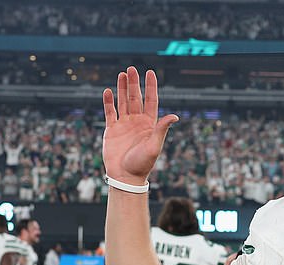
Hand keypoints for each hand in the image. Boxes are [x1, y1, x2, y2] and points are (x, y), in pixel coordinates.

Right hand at [102, 66, 178, 185]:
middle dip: (134, 83)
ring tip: (122, 74)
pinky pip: (110, 112)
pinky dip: (108, 102)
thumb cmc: (142, 164)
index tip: (150, 72)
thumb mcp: (154, 146)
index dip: (150, 87)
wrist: (125, 177)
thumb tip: (175, 116)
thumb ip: (162, 129)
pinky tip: (108, 91)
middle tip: (132, 68)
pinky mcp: (112, 130)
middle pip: (136, 98)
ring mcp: (124, 125)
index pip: (151, 101)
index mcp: (149, 124)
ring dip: (123, 88)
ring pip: (123, 102)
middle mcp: (137, 122)